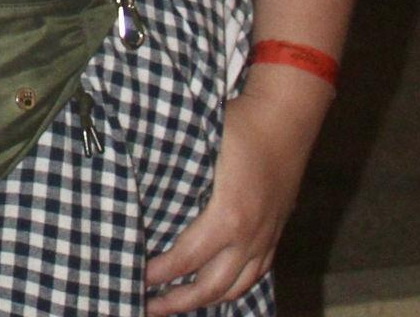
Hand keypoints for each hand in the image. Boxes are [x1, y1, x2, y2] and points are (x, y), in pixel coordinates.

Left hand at [142, 67, 328, 311]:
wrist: (285, 120)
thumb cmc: (238, 125)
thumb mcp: (199, 143)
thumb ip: (173, 170)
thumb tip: (136, 185)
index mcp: (228, 217)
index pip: (186, 259)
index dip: (159, 274)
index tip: (134, 277)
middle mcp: (249, 237)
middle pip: (211, 287)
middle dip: (177, 302)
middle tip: (146, 307)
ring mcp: (265, 239)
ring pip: (235, 288)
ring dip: (205, 301)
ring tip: (176, 304)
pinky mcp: (274, 235)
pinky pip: (254, 276)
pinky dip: (232, 289)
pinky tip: (214, 289)